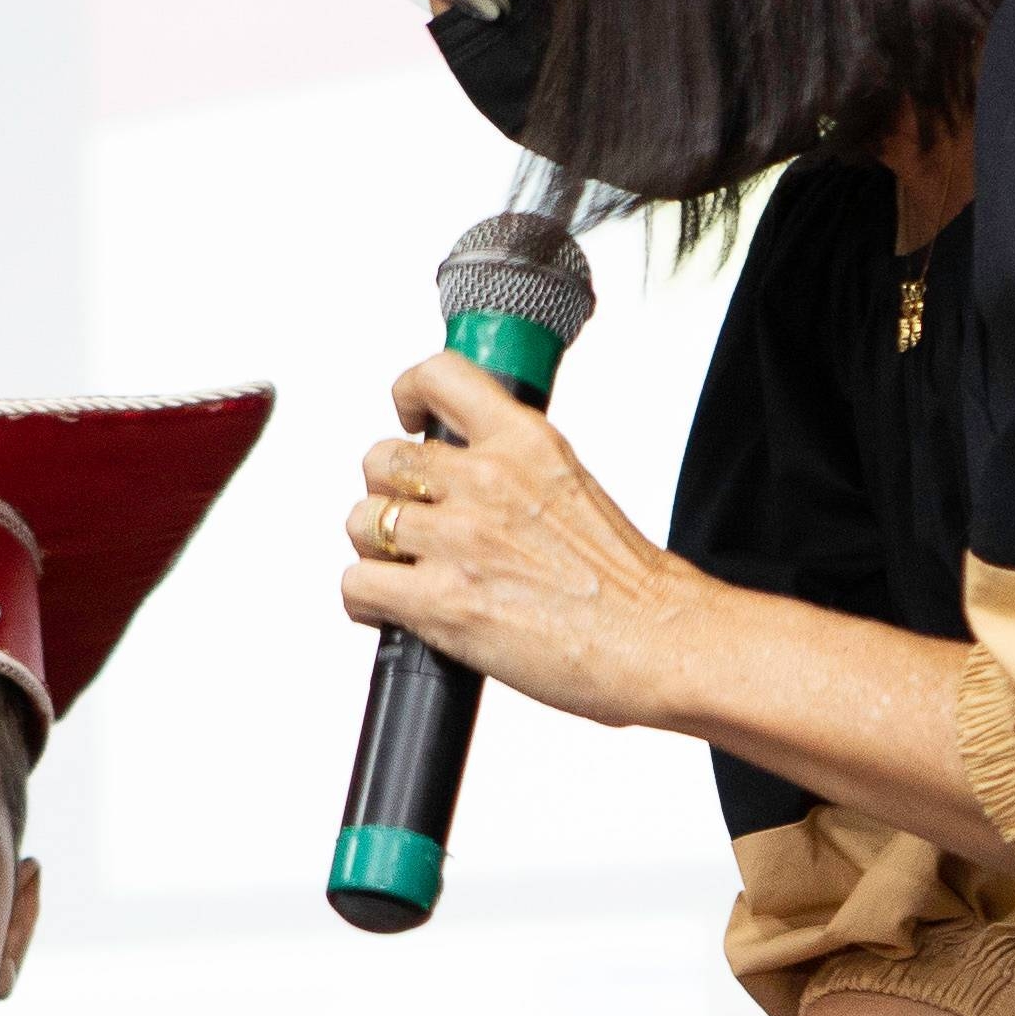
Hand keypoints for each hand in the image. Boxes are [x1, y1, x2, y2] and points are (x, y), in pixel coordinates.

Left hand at [342, 352, 709, 730]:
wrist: (657, 640)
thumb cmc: (627, 585)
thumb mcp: (573, 486)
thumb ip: (517, 470)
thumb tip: (469, 477)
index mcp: (527, 442)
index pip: (440, 375)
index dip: (408, 394)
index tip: (410, 417)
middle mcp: (487, 479)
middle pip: (383, 458)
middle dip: (387, 492)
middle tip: (410, 521)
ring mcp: (460, 538)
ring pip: (362, 521)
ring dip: (375, 548)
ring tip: (404, 571)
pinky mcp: (442, 600)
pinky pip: (357, 583)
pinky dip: (364, 599)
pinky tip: (393, 609)